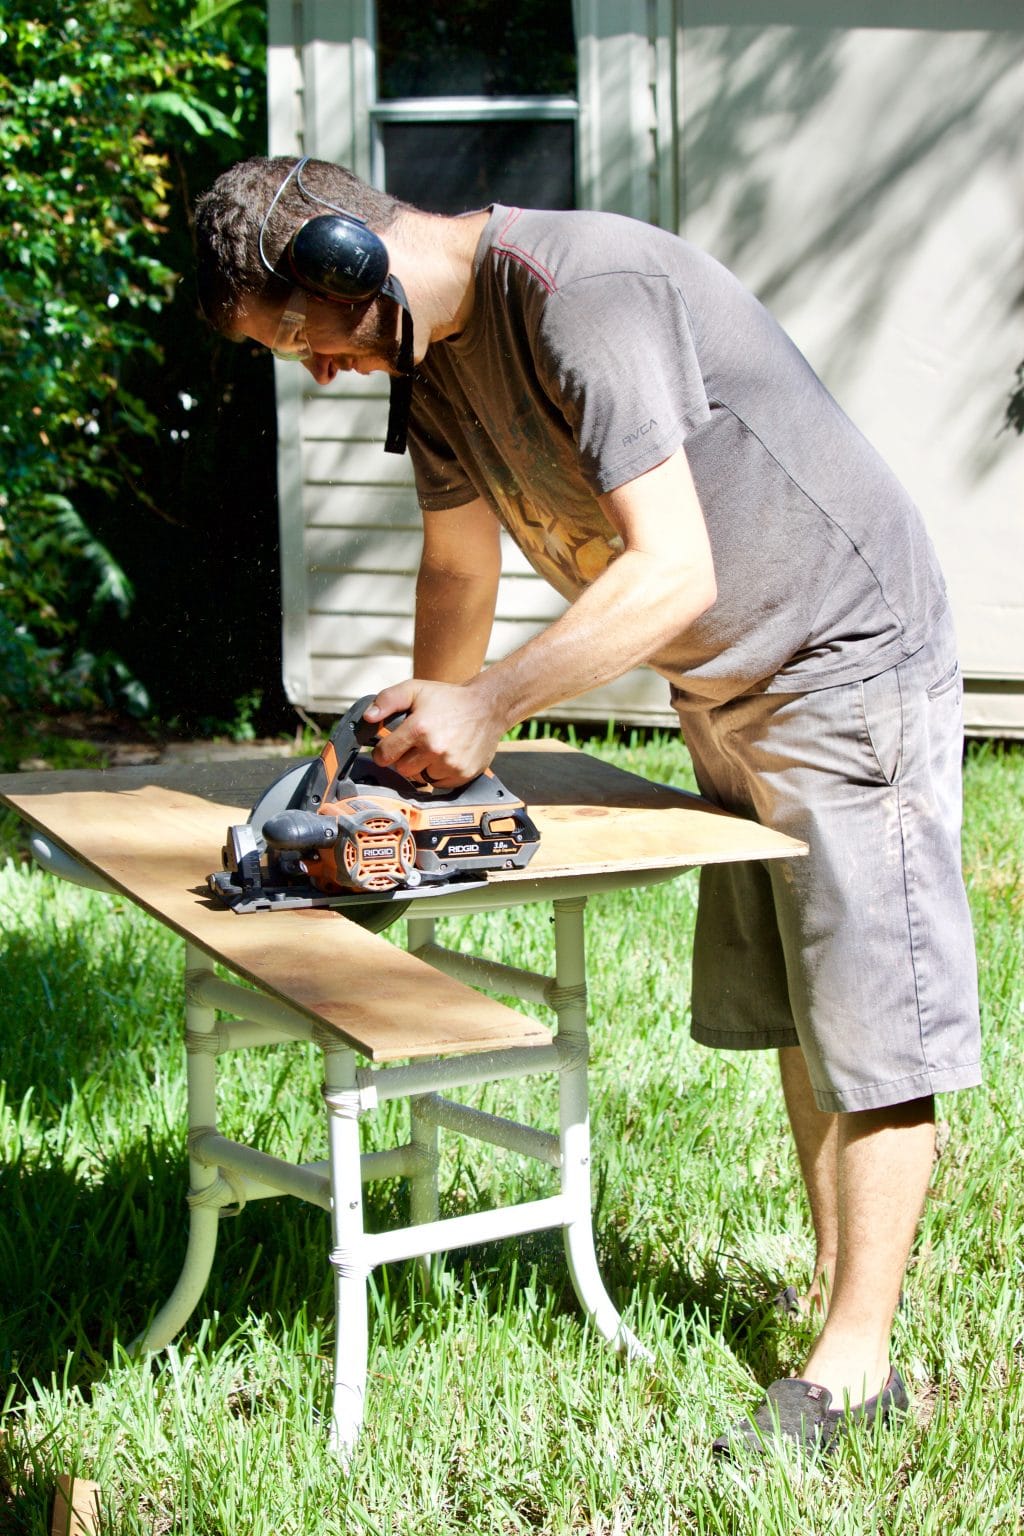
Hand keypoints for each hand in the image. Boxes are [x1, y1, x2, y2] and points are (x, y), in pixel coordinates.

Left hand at [364, 678, 505, 788]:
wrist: (487, 706)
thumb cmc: (449, 699)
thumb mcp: (415, 689)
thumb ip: (387, 700)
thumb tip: (368, 717)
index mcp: (419, 728)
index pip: (385, 755)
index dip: (383, 751)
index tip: (389, 748)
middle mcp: (435, 749)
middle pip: (402, 769)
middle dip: (404, 759)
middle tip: (416, 745)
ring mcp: (450, 764)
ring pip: (421, 779)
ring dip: (422, 767)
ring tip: (433, 749)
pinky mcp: (463, 775)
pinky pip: (439, 784)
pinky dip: (439, 774)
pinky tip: (446, 757)